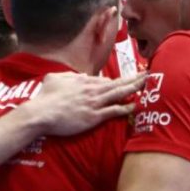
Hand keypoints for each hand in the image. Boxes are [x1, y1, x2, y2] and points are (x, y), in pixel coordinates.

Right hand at [24, 71, 145, 135]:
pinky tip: (135, 105)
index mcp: (83, 80)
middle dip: (134, 78)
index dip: (120, 78)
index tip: (130, 77)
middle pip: (118, 83)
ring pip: (119, 93)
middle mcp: (92, 89)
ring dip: (134, 88)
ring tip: (147, 84)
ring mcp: (94, 103)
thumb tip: (77, 76)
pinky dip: (125, 107)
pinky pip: (114, 111)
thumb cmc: (45, 97)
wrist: (41, 113)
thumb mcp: (55, 79)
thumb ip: (69, 76)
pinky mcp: (94, 116)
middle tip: (148, 74)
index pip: (106, 80)